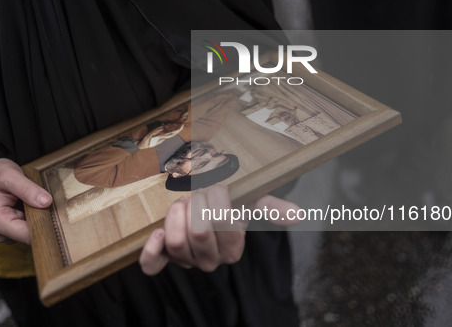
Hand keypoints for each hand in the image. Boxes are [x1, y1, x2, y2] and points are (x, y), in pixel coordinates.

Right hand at [0, 158, 51, 243]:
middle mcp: (0, 233)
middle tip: (47, 203)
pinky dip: (35, 218)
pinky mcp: (12, 232)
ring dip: (39, 219)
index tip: (55, 214)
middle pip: (31, 236)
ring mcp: (6, 235)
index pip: (28, 235)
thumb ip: (27, 189)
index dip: (44, 226)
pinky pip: (30, 229)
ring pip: (32, 233)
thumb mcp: (9, 175)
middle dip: (42, 221)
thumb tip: (46, 202)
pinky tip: (33, 207)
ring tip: (37, 202)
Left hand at [139, 184, 298, 274]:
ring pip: (177, 243)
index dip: (218, 200)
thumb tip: (298, 214)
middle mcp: (210, 261)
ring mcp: (185, 261)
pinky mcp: (163, 258)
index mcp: (233, 249)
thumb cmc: (228, 203)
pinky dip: (153, 250)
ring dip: (177, 215)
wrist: (203, 204)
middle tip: (198, 193)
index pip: (224, 225)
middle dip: (196, 205)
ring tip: (183, 202)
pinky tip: (158, 232)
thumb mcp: (251, 201)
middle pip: (198, 233)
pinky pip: (153, 264)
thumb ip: (272, 208)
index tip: (217, 186)